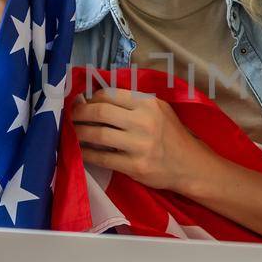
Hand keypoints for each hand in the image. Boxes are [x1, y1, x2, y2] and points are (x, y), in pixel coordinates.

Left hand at [74, 87, 213, 192]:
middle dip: (79, 113)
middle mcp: (144, 122)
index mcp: (148, 104)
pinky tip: (81, 150)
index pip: (110, 95)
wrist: (190, 165)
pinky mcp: (135, 166)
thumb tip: (98, 97)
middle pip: (100, 112)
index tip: (83, 103)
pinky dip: (87, 153)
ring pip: (98, 135)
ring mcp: (139, 145)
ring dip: (79, 133)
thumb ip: (134, 102)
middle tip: (71, 116)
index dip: (91, 98)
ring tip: (72, 132)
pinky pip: (102, 158)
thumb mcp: (160, 110)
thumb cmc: (172, 135)